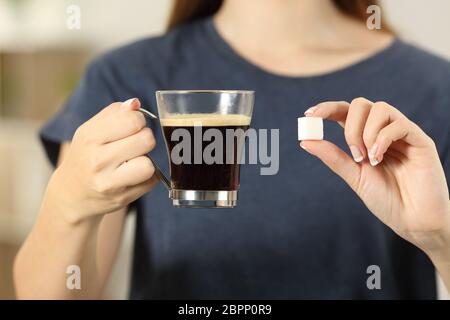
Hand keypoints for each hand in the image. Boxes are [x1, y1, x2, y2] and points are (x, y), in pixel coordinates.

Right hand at [47, 98, 156, 223]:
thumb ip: (114, 113)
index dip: (138, 121)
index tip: (132, 127)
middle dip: (145, 139)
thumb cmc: (86, 156)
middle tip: (134, 144)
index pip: (132, 120)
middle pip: (146, 140)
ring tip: (133, 161)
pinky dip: (147, 177)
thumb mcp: (90, 130)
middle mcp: (98, 161)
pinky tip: (132, 176)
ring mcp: (110, 183)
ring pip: (149, 165)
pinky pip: (151, 181)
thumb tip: (135, 104)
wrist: (71, 195)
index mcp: (90, 138)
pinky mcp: (123, 198)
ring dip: (147, 161)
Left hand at [300, 98, 449, 254]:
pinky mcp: (420, 140)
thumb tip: (305, 141)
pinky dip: (383, 138)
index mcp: (365, 138)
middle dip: (350, 126)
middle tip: (354, 153)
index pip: (345, 112)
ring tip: (370, 158)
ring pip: (379, 108)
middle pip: (360, 104)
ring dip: (367, 132)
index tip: (309, 115)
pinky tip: (379, 158)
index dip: (327, 108)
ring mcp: (402, 133)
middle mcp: (383, 131)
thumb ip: (332, 157)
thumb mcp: (353, 176)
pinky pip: (400, 124)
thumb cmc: (386, 199)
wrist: (413, 221)